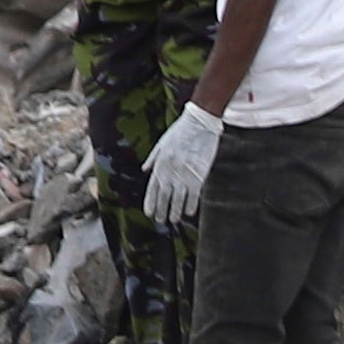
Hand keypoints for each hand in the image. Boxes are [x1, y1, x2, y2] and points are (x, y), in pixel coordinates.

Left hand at [137, 105, 225, 224]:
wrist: (199, 123)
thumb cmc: (180, 132)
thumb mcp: (161, 143)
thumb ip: (153, 158)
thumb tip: (144, 169)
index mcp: (160, 163)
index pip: (152, 187)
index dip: (150, 201)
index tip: (148, 213)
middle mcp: (170, 170)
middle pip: (164, 195)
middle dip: (161, 210)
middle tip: (160, 220)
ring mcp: (184, 173)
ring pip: (178, 198)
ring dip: (175, 211)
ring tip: (173, 220)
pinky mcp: (199, 174)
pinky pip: (194, 194)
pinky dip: (190, 204)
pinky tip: (188, 212)